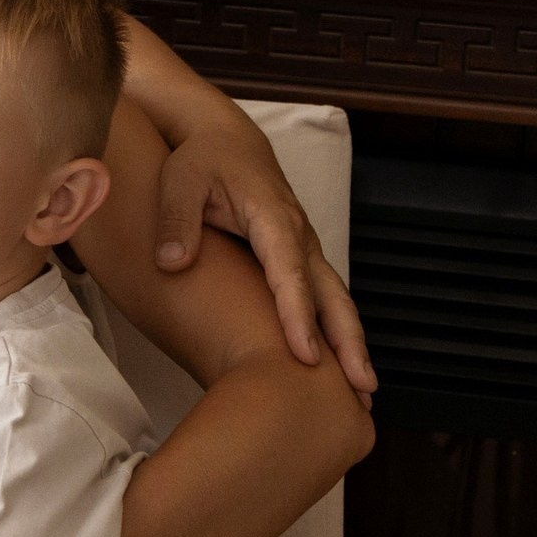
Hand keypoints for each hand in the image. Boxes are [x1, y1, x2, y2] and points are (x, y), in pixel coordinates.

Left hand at [153, 113, 375, 396]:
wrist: (228, 141)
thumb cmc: (202, 161)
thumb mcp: (179, 181)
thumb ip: (176, 221)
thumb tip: (173, 264)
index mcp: (272, 218)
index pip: (289, 273)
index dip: (298, 315)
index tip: (306, 355)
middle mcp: (299, 237)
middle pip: (330, 294)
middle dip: (348, 342)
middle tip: (362, 389)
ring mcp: (305, 248)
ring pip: (335, 298)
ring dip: (352, 343)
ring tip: (364, 395)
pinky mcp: (301, 257)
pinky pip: (325, 297)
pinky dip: (338, 331)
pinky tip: (340, 368)